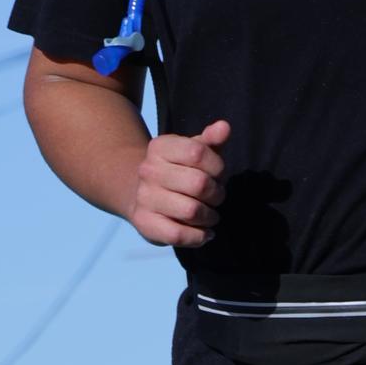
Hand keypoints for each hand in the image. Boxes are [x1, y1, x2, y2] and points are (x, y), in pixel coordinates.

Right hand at [131, 118, 229, 248]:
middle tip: (217, 197)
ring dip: (210, 216)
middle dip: (217, 194)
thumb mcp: (194, 150)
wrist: (140, 193)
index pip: (198, 153)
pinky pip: (179, 235)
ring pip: (191, 211)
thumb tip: (224, 127)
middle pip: (199, 184)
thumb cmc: (179, 170)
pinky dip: (198, 237)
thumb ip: (211, 140)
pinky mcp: (145, 223)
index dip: (218, 166)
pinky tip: (204, 233)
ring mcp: (144, 197)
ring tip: (211, 215)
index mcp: (160, 147)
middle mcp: (148, 170)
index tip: (218, 174)